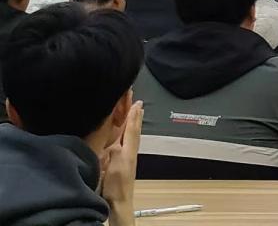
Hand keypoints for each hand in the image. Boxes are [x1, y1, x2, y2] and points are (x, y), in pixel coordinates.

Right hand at [101, 101, 143, 225]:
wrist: (119, 201)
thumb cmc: (116, 186)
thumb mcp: (115, 167)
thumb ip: (116, 152)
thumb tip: (116, 140)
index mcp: (128, 149)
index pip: (131, 128)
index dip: (133, 115)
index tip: (136, 101)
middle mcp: (129, 150)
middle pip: (133, 128)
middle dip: (135, 114)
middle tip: (137, 100)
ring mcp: (126, 154)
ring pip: (131, 133)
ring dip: (133, 120)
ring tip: (136, 109)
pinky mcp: (122, 160)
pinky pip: (126, 140)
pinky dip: (128, 131)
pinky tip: (126, 130)